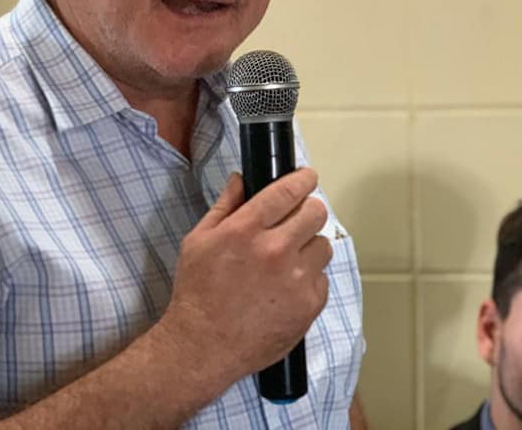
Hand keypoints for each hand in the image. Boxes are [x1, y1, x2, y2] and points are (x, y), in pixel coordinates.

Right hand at [157, 168, 331, 388]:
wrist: (204, 345)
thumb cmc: (197, 293)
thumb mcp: (198, 241)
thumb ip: (224, 206)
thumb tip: (241, 179)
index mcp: (245, 229)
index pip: (287, 191)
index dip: (302, 179)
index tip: (307, 177)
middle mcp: (275, 250)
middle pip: (315, 212)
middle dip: (308, 211)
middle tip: (298, 219)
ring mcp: (295, 279)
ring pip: (323, 245)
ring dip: (309, 246)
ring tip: (288, 260)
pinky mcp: (309, 305)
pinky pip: (322, 279)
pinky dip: (309, 279)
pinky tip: (286, 287)